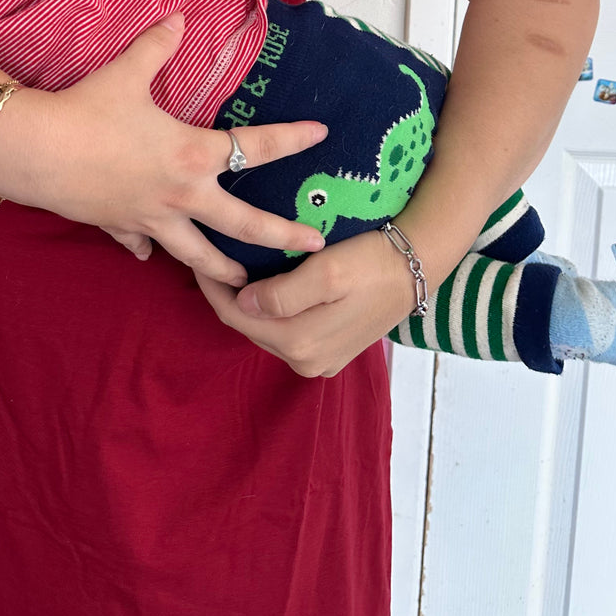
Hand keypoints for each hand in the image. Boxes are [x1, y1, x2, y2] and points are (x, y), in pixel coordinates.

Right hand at [0, 13, 330, 287]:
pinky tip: (149, 253)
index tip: (320, 136)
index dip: (291, 139)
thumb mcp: (128, 71)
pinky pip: (141, 243)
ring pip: (196, 252)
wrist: (37, 151)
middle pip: (242, 223)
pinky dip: (148, 249)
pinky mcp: (119, 226)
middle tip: (314, 245)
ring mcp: (150, 217)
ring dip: (222, 267)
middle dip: (282, 236)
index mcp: (192, 154)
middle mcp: (181, 194)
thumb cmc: (88, 110)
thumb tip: (178, 18)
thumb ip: (158, 45)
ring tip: (242, 281)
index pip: (255, 147)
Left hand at [193, 227, 418, 375]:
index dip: (212, 284)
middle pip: (248, 325)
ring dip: (248, 302)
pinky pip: (286, 331)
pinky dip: (270, 310)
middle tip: (210, 256)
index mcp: (300, 343)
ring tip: (233, 267)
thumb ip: (282, 293)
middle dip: (227, 292)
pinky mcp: (330, 351)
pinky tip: (265, 284)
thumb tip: (244, 302)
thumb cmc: (372, 261)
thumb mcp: (327, 271)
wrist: (417, 267)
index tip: (197, 254)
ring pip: (265, 329)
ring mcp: (319, 360)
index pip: (235, 315)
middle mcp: (306, 361)